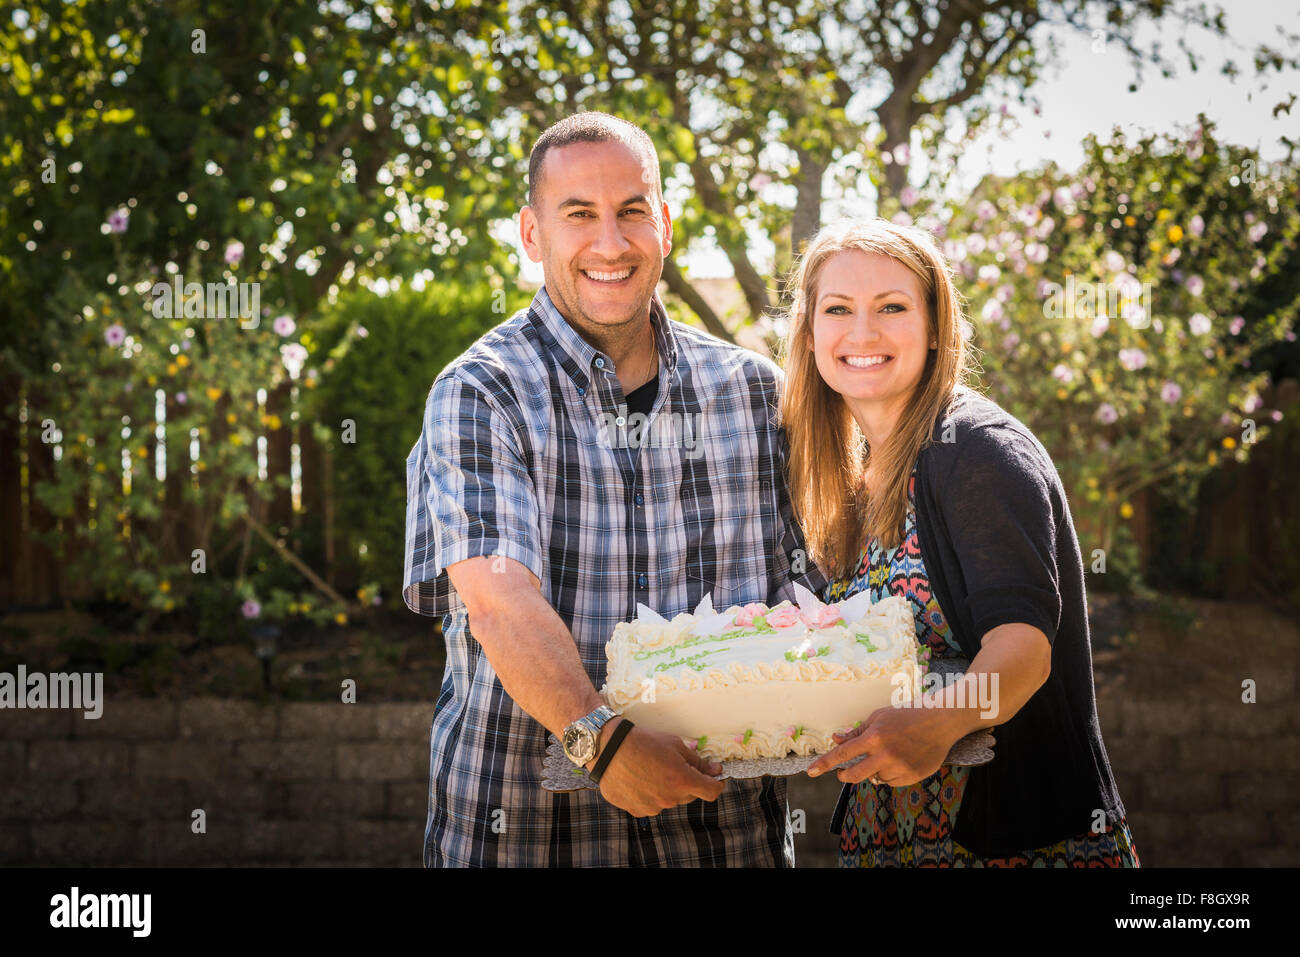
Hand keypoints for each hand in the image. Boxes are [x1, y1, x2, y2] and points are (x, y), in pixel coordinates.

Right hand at [591, 721, 724, 816]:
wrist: (608, 748)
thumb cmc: (643, 741)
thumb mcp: (674, 744)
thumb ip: (697, 761)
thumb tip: (715, 770)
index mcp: (683, 780)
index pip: (712, 792)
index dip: (716, 784)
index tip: (714, 777)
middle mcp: (670, 798)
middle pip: (690, 795)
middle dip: (688, 782)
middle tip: (675, 765)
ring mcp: (653, 807)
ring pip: (670, 800)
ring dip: (668, 789)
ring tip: (652, 770)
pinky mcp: (637, 810)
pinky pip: (651, 805)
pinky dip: (650, 795)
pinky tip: (639, 779)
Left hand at [805, 705, 957, 785]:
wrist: (941, 721)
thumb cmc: (907, 715)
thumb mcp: (879, 717)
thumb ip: (857, 731)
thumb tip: (836, 740)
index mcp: (874, 737)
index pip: (843, 754)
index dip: (824, 764)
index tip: (810, 772)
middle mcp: (885, 755)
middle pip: (855, 775)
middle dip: (845, 776)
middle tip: (842, 774)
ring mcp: (900, 768)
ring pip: (874, 779)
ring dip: (873, 771)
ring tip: (887, 755)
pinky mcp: (912, 777)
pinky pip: (891, 783)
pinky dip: (890, 775)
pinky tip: (900, 761)